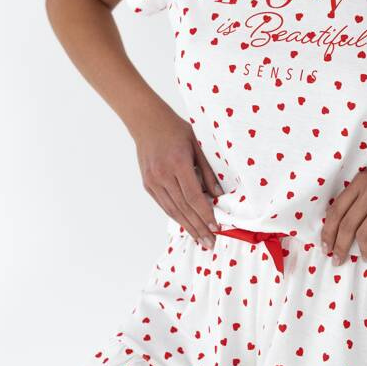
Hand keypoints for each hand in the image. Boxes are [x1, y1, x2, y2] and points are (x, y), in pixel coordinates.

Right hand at [130, 107, 222, 245]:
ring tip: (200, 239)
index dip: (205, 214)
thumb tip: (218, 195)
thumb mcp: (198, 146)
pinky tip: (186, 225)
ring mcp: (153, 181)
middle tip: (210, 243)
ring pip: (172, 210)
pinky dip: (176, 216)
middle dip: (198, 227)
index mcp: (178, 164)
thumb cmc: (176, 130)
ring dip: (187, 227)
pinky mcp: (148, 184)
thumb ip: (208, 171)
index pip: (194, 197)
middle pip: (183, 208)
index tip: (216, 227)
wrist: (147, 122)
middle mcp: (163, 175)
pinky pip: (164, 204)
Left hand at [320, 147, 366, 264]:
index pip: (336, 210)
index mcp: (363, 181)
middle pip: (346, 225)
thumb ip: (365, 194)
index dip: (328, 232)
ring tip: (365, 258)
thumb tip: (349, 222)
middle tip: (337, 260)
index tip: (326, 246)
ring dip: (362, 251)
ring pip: (363, 234)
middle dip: (339, 247)